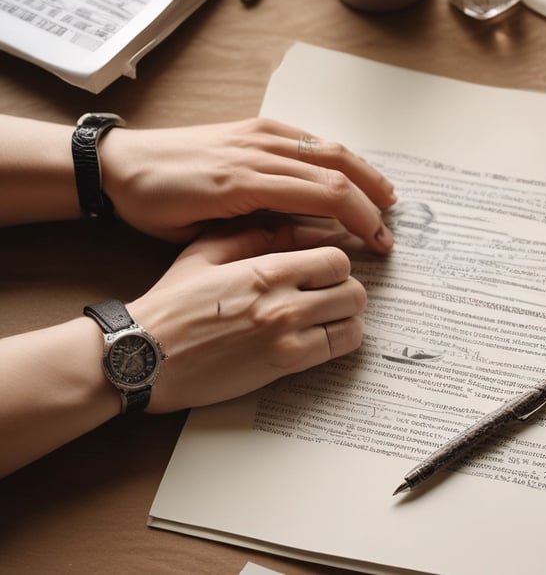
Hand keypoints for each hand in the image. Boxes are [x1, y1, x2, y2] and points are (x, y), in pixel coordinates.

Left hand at [99, 117, 396, 251]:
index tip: (378, 243)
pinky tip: (348, 169)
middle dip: (370, 197)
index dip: (359, 219)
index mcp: (245, 180)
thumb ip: (253, 233)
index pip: (324, 195)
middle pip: (334, 168)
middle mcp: (257, 150)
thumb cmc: (155, 205)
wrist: (121, 163)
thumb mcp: (201, 235)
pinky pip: (305, 136)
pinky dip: (334, 153)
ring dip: (362, 171)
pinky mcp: (253, 126)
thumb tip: (302, 238)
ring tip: (385, 194)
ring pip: (325, 147)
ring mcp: (257, 133)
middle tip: (390, 226)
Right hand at [126, 218, 366, 411]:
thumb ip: (256, 235)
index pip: (336, 259)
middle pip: (353, 290)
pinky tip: (323, 337)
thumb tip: (300, 229)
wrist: (145, 357)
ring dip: (346, 317)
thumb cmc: (171, 304)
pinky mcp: (285, 365)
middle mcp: (283, 301)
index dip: (335, 263)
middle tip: (330, 293)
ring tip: (329, 316)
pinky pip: (338, 349)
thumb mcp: (206, 252)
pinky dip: (340, 341)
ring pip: (353, 321)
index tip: (324, 269)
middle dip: (346, 289)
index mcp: (265, 269)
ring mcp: (287, 336)